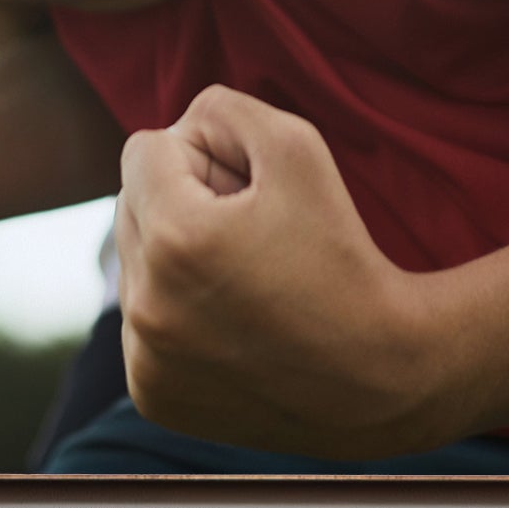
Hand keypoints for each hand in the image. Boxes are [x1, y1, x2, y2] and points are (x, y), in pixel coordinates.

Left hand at [116, 87, 442, 458]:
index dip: (200, 156)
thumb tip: (176, 127)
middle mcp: (147, 306)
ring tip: (241, 280)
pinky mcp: (152, 397)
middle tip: (249, 234)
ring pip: (132, 266)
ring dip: (173, 259)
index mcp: (176, 238)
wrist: (378, 373)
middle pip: (131, 206)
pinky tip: (230, 326)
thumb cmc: (341, 250)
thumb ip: (223, 109)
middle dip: (180, 204)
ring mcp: (145, 361)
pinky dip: (174, 316)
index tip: (247, 190)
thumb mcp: (296, 144)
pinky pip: (139, 327)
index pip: (142, 151)